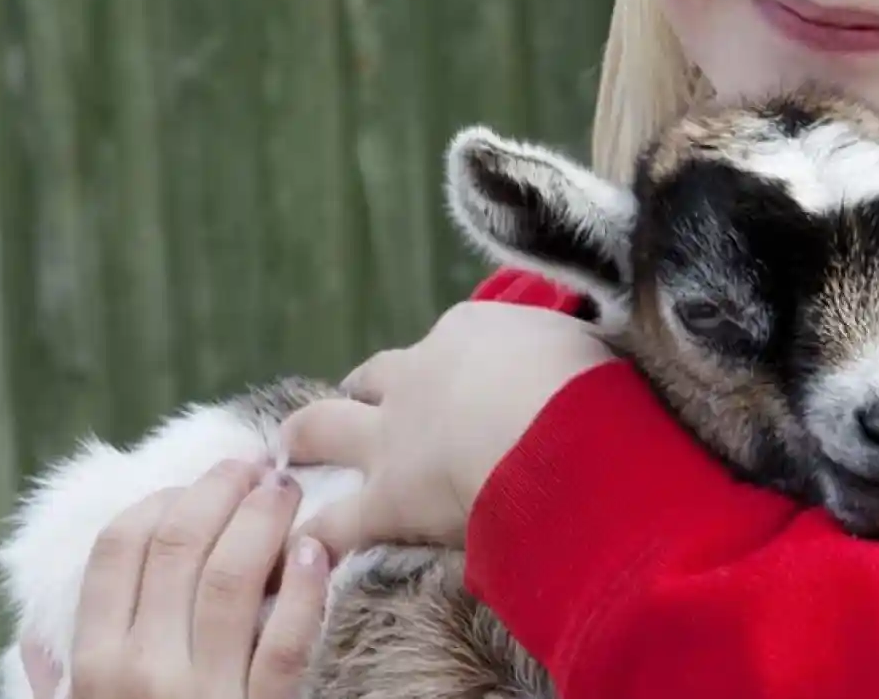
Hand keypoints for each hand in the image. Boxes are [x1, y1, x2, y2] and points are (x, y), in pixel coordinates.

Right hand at [21, 460, 331, 698]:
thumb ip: (57, 684)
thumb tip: (37, 637)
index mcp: (93, 664)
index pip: (118, 548)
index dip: (161, 499)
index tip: (192, 484)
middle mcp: (142, 671)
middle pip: (180, 544)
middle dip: (218, 490)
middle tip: (251, 465)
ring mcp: (206, 693)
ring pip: (236, 577)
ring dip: (265, 519)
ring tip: (285, 491)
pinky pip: (289, 640)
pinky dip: (306, 589)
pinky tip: (316, 552)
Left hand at [281, 301, 614, 556]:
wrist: (557, 430)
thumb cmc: (590, 384)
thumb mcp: (587, 348)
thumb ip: (572, 354)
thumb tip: (592, 360)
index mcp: (469, 332)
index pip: (449, 342)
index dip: (447, 363)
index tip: (455, 376)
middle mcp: (419, 374)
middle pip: (376, 374)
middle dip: (364, 387)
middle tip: (355, 397)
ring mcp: (394, 435)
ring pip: (324, 427)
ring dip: (303, 438)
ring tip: (286, 450)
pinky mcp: (386, 499)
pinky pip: (335, 523)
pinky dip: (313, 534)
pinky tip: (299, 546)